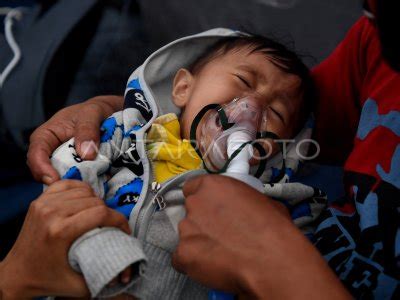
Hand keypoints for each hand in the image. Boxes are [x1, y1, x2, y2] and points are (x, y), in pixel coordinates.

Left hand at [0, 180, 129, 298]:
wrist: (16, 274)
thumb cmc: (47, 279)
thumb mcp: (78, 286)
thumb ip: (104, 276)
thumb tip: (126, 269)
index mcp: (61, 231)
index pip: (101, 213)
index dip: (119, 220)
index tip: (124, 230)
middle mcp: (51, 212)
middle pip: (94, 200)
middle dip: (108, 213)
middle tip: (110, 226)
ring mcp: (43, 203)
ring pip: (83, 189)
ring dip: (95, 200)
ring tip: (96, 215)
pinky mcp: (39, 200)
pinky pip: (67, 184)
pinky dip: (79, 190)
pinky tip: (82, 201)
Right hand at [27, 95, 123, 184]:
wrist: (109, 115)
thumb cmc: (95, 111)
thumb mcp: (92, 113)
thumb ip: (88, 129)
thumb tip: (86, 155)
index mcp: (46, 136)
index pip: (36, 154)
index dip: (41, 168)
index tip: (55, 180)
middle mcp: (51, 152)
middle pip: (45, 173)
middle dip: (57, 182)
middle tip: (74, 188)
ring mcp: (64, 163)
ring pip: (62, 180)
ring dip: (73, 185)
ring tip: (85, 188)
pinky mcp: (78, 171)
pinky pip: (77, 181)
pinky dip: (85, 185)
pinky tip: (95, 185)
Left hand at [172, 175, 350, 298]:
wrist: (271, 260)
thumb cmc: (273, 229)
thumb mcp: (261, 201)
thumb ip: (240, 201)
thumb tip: (242, 209)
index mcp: (212, 186)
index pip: (192, 187)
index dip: (202, 199)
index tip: (211, 209)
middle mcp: (195, 204)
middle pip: (191, 212)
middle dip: (203, 221)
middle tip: (222, 234)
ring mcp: (186, 229)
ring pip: (188, 235)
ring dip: (199, 242)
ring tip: (221, 253)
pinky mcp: (183, 254)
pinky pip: (182, 258)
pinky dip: (193, 263)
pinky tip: (212, 266)